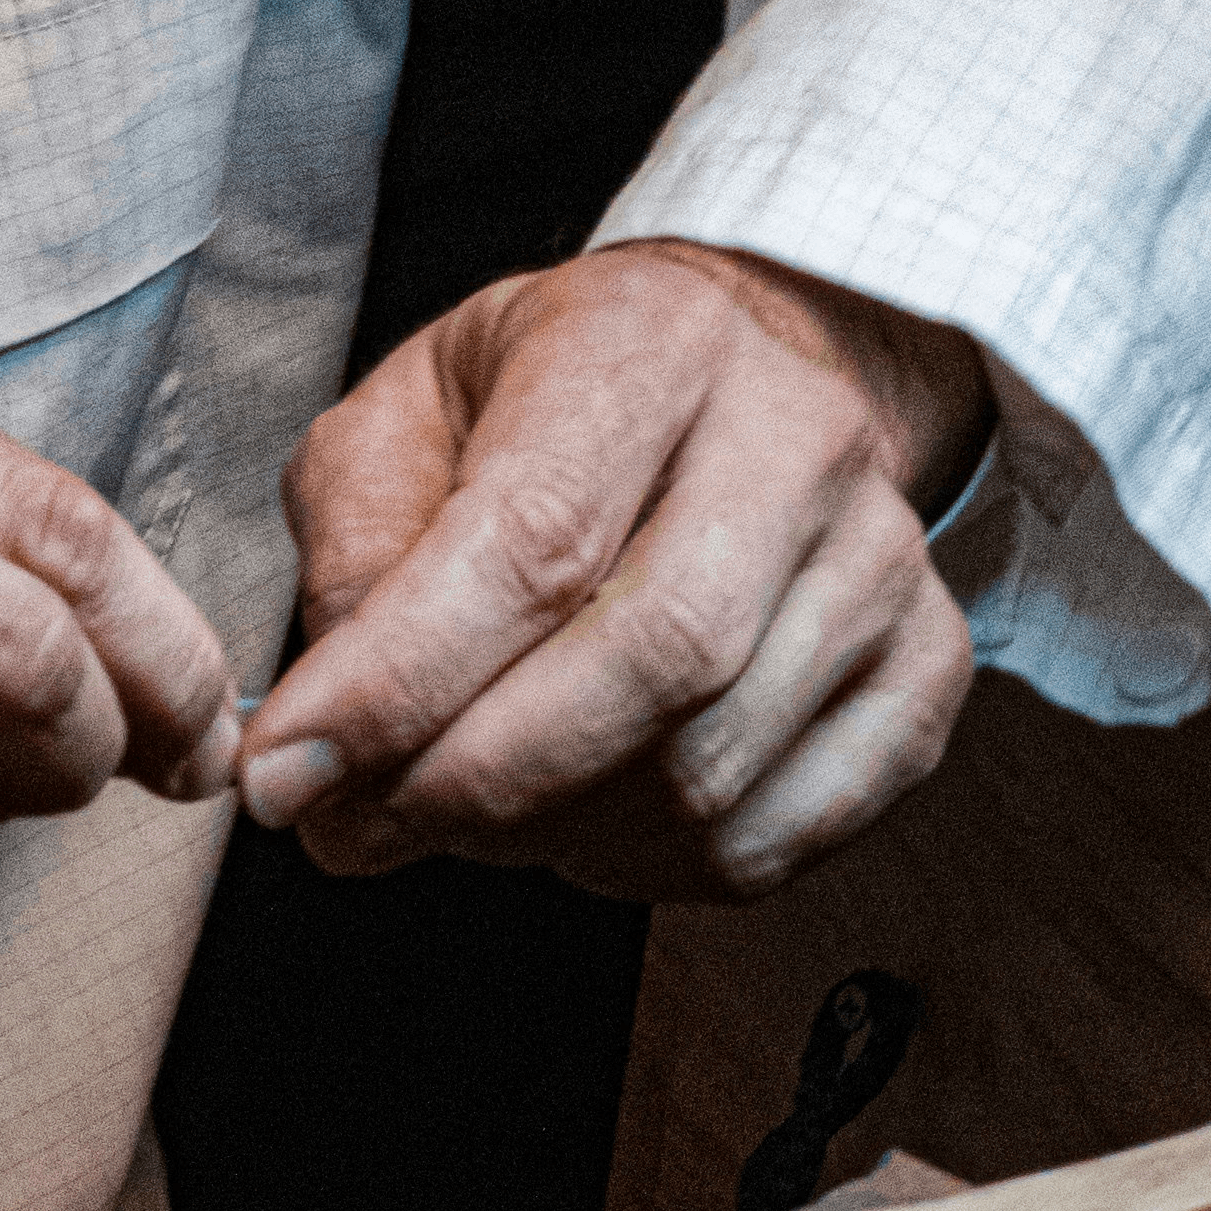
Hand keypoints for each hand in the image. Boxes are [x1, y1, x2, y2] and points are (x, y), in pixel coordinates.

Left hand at [242, 241, 988, 899]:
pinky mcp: (925, 670)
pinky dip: (647, 869)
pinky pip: (776, 835)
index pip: (533, 540)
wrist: (727, 376)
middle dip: (471, 781)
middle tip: (355, 827)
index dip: (398, 684)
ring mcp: (882, 560)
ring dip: (546, 833)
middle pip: (650, 664)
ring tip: (455, 808)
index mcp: (650, 341)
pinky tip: (576, 822)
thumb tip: (334, 719)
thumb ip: (352, 543)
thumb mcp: (404, 414)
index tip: (286, 775)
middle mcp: (798, 437)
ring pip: (709, 771)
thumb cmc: (547, 402)